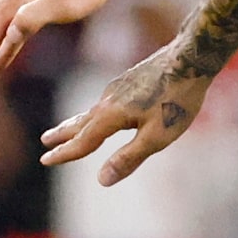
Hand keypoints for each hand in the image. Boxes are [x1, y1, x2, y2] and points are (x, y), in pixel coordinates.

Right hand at [38, 43, 208, 184]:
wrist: (192, 57)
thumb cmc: (178, 100)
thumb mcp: (157, 136)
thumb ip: (129, 158)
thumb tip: (101, 180)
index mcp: (112, 115)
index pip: (83, 141)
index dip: (65, 153)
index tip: (45, 160)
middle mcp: (110, 99)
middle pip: (82, 122)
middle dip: (63, 134)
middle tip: (44, 142)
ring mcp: (120, 87)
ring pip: (93, 110)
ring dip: (77, 121)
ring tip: (65, 128)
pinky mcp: (131, 79)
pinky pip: (106, 101)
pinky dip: (96, 111)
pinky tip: (103, 111)